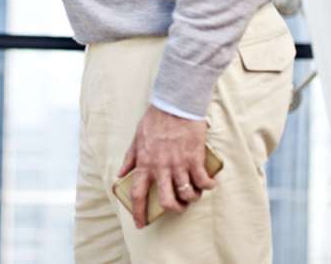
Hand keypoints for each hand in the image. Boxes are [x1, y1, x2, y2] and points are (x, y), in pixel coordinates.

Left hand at [117, 105, 214, 228]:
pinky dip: (209, 186)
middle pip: (167, 201)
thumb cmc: (154, 121)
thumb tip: (120, 174)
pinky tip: (210, 183)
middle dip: (174, 209)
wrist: (174, 105)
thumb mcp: (136, 139)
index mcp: (145, 163)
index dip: (138, 212)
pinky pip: (204, 182)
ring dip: (192, 198)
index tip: (140, 224)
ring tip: (194, 192)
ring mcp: (179, 164)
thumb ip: (130, 159)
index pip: (137, 194)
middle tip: (178, 206)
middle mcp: (161, 167)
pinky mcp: (195, 158)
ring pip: (187, 194)